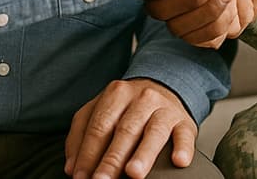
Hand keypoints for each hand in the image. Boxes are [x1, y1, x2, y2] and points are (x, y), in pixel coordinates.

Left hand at [64, 78, 195, 178]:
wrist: (163, 87)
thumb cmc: (127, 107)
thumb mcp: (101, 109)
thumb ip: (83, 133)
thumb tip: (73, 166)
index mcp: (116, 94)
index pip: (100, 126)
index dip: (89, 153)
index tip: (81, 177)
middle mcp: (142, 98)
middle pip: (125, 130)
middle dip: (112, 159)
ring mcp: (164, 108)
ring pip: (154, 131)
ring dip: (143, 153)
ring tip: (133, 173)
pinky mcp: (184, 120)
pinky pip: (184, 134)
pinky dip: (182, 148)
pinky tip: (178, 160)